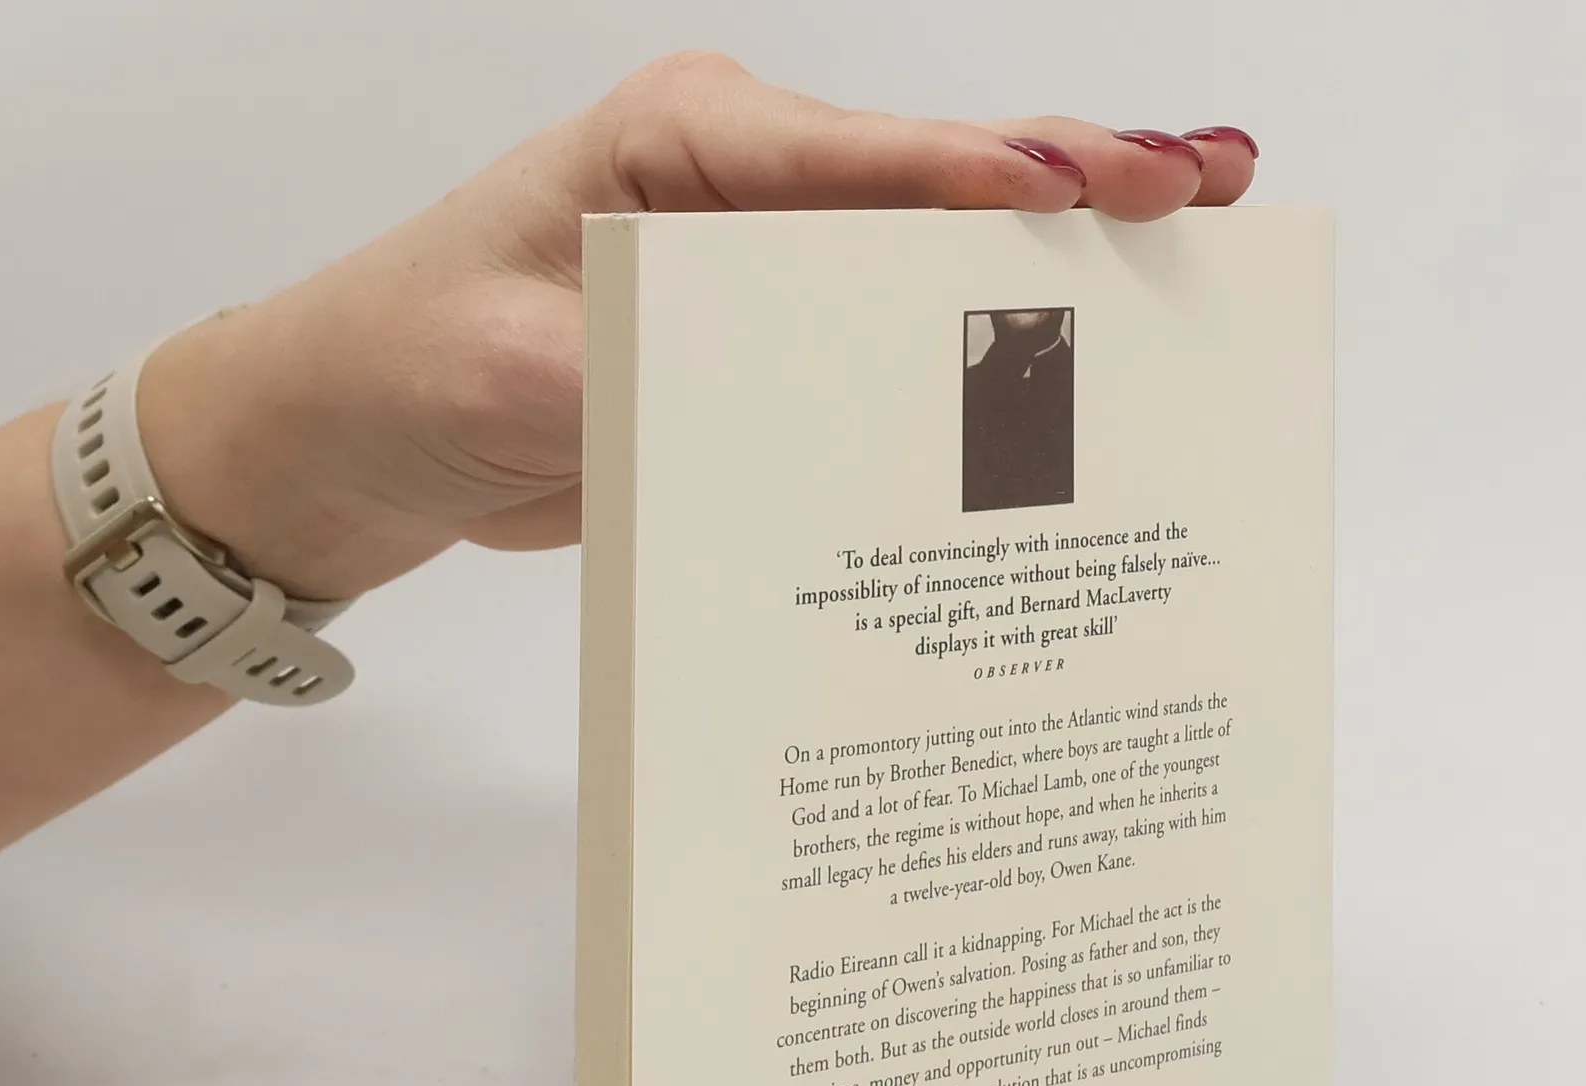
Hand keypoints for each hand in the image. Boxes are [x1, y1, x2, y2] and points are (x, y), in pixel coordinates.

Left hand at [137, 52, 1258, 601]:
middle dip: (1077, 185)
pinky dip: (990, 356)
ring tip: (1195, 252)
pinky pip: (898, 349)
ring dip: (1063, 266)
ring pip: (941, 260)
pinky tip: (1075, 378)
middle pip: (939, 182)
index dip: (976, 176)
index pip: (857, 156)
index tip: (1085, 192)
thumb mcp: (508, 368)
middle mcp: (749, 191)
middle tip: (1210, 184)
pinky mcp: (779, 352)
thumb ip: (638, 374)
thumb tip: (778, 405)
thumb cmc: (414, 363)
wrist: (375, 439)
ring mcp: (774, 271)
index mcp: (685, 145)